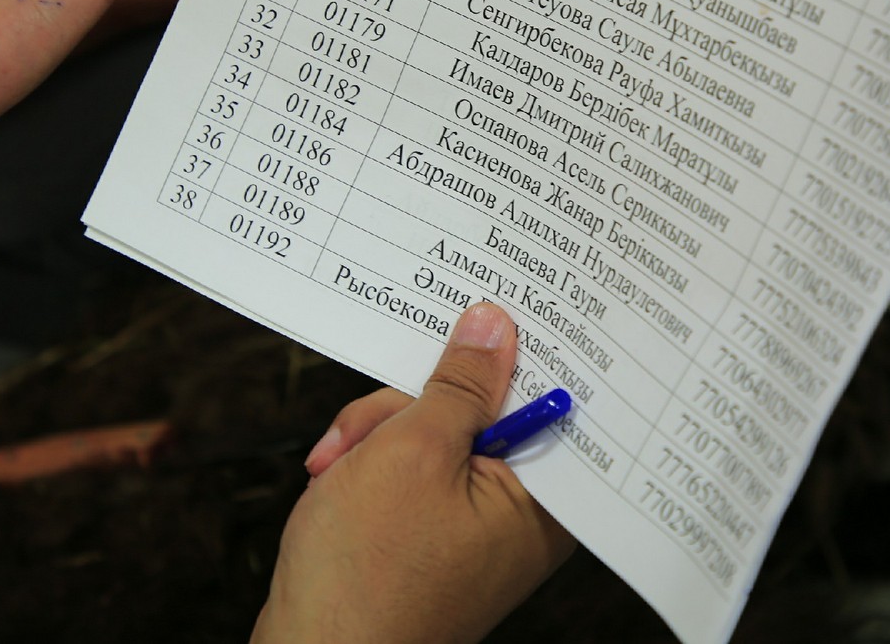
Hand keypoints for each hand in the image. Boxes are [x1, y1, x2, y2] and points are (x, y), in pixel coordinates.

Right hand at [254, 302, 576, 643]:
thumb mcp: (411, 451)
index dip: (513, 350)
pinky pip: (415, 470)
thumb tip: (493, 326)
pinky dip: (372, 467)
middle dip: (410, 410)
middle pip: (481, 408)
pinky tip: (339, 484)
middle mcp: (521, 514)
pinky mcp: (438, 535)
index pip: (550, 395)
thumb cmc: (365, 577)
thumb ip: (458, 384)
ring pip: (436, 433)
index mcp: (542, 499)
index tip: (484, 313)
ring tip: (340, 471)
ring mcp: (478, 526)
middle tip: (370, 435)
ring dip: (379, 439)